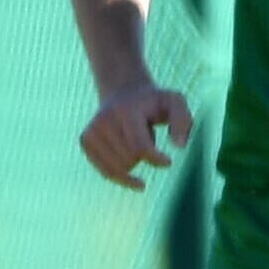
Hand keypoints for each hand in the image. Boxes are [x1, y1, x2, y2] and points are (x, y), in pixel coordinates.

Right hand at [79, 82, 194, 191]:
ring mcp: (91, 130)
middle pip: (130, 160)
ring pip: (118, 169)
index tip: (168, 162)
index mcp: (125, 111)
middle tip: (146, 136)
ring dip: (133, 163)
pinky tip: (132, 173)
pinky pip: (106, 172)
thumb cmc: (154, 102)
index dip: (156, 160)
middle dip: (144, 156)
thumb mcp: (175, 102)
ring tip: (134, 141)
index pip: (140, 147)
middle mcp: (104, 120)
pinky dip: (122, 176)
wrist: (123, 92)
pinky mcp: (85, 141)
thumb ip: (183, 121)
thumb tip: (179, 146)